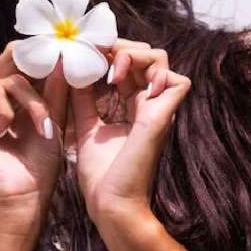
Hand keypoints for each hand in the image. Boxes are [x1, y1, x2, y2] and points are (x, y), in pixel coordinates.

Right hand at [0, 43, 69, 235]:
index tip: (66, 51)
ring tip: (42, 126)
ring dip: (33, 102)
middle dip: (37, 65)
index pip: (22, 63)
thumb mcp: (53, 118)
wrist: (23, 195)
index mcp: (9, 99)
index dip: (42, 56)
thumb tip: (63, 54)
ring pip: (10, 78)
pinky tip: (7, 132)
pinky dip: (10, 110)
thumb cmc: (39, 165)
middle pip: (11, 59)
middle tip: (58, 62)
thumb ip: (56, 87)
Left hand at [69, 39, 190, 229]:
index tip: (87, 54)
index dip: (111, 52)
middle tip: (96, 58)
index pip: (130, 63)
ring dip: (133, 55)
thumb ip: (83, 99)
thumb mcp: (86, 127)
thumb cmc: (100, 176)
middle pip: (147, 54)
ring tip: (110, 73)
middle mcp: (148, 104)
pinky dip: (157, 74)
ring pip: (161, 59)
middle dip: (120, 47)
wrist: (110, 203)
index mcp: (132, 106)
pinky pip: (179, 81)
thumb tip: (72, 70)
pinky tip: (124, 85)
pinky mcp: (163, 118)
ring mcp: (158, 109)